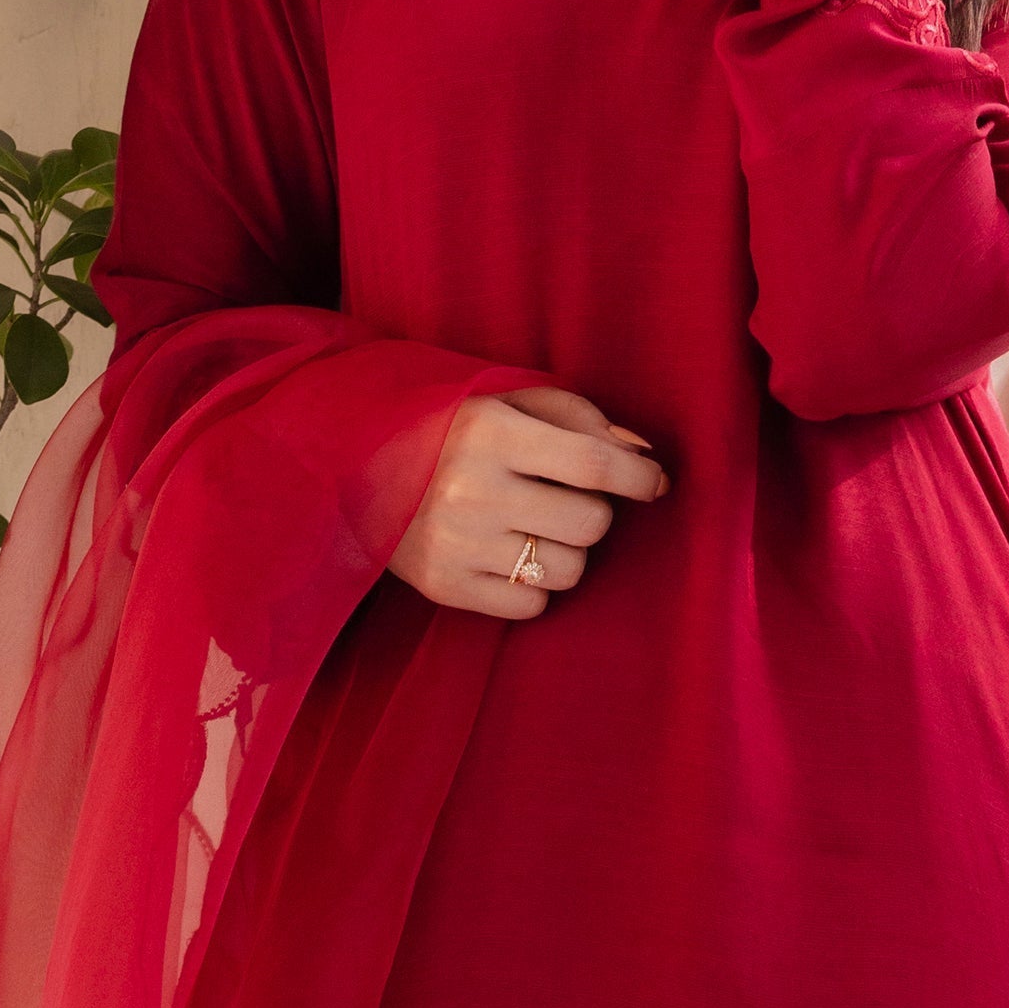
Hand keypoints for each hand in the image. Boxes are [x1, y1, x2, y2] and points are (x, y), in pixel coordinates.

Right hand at [391, 381, 667, 621]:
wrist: (354, 466)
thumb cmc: (450, 427)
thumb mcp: (509, 401)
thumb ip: (581, 419)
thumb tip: (642, 456)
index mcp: (489, 434)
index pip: (593, 465)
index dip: (638, 477)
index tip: (654, 483)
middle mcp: (472, 492)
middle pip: (589, 524)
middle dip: (594, 511)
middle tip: (567, 499)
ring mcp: (456, 545)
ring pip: (568, 570)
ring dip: (566, 551)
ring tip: (533, 528)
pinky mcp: (444, 587)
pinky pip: (531, 606)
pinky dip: (533, 586)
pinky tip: (508, 556)